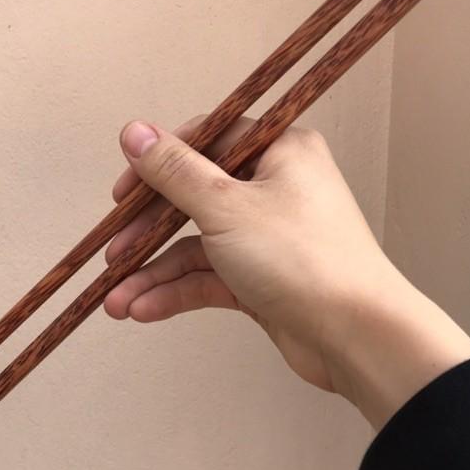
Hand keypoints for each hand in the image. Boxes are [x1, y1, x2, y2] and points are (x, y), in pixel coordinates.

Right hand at [104, 116, 469, 428]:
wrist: (357, 338)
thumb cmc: (301, 259)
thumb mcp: (225, 206)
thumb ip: (175, 170)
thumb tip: (133, 132)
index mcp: (278, 152)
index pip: (205, 141)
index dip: (158, 164)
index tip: (122, 193)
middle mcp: (273, 188)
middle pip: (193, 198)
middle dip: (147, 232)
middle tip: (113, 253)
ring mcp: (266, 236)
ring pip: (196, 246)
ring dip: (154, 273)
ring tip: (116, 301)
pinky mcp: (261, 278)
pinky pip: (209, 277)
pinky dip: (176, 292)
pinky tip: (142, 310)